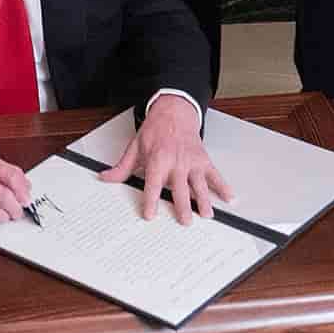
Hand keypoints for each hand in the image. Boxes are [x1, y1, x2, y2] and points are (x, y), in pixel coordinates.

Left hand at [106, 96, 233, 223]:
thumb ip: (122, 167)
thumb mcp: (135, 147)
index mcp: (157, 160)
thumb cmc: (156, 131)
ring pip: (199, 184)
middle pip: (179, 188)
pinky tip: (228, 197)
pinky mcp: (203, 160)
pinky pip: (215, 174)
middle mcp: (176, 162)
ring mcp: (192, 161)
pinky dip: (223, 186)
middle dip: (183, 205)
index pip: (153, 184)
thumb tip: (105, 178)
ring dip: (204, 200)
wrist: (174, 112)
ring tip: (207, 215)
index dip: (150, 200)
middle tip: (185, 221)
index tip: (150, 215)